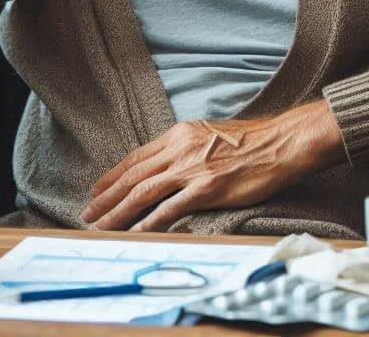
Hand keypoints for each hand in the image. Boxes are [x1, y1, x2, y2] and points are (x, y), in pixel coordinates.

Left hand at [80, 101, 343, 232]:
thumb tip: (169, 162)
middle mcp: (180, 148)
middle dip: (106, 197)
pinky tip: (134, 234)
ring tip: (100, 227)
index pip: (137, 157)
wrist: (281, 142)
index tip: (96, 189)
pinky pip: (169, 210)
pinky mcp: (206, 189)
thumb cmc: (252, 141)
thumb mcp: (211, 134)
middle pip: (133, 176)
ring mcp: (192, 169)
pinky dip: (147, 224)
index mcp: (181, 134)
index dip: (113, 175)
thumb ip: (187, 146)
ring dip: (117, 213)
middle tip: (87, 214)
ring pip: (143, 193)